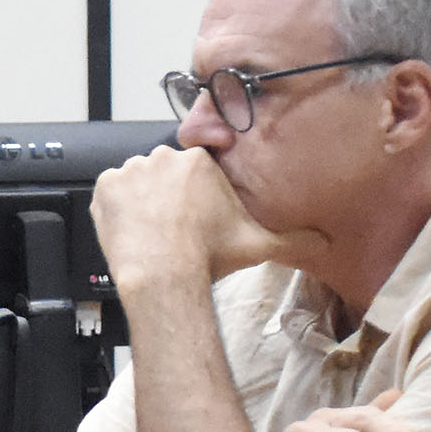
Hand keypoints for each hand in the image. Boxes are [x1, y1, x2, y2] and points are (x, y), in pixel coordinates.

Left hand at [90, 146, 316, 293]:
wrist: (163, 274)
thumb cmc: (209, 256)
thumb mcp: (259, 245)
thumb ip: (294, 239)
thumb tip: (325, 243)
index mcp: (200, 162)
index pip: (196, 170)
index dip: (195, 195)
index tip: (195, 215)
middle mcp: (165, 157)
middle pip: (166, 173)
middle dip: (168, 195)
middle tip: (173, 225)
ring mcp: (131, 169)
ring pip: (138, 181)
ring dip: (142, 200)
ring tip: (152, 230)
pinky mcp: (106, 185)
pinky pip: (110, 191)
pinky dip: (116, 207)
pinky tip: (131, 228)